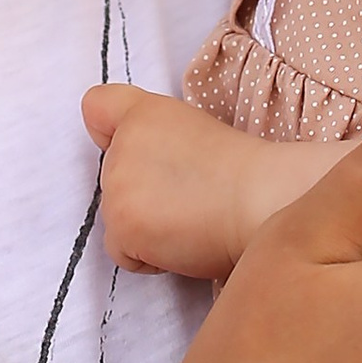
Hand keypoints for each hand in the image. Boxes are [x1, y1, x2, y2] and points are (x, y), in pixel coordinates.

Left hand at [83, 81, 350, 278]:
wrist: (264, 199)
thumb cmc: (246, 175)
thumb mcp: (197, 131)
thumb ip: (158, 139)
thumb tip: (145, 168)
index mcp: (145, 113)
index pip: (97, 106)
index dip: (112, 132)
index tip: (143, 153)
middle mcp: (123, 144)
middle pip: (111, 179)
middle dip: (141, 193)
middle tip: (189, 197)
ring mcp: (117, 185)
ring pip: (116, 217)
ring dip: (145, 227)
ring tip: (191, 220)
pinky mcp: (122, 225)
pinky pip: (122, 251)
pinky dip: (148, 256)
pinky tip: (183, 242)